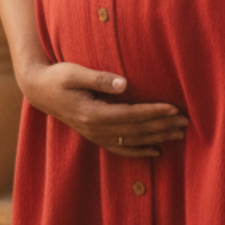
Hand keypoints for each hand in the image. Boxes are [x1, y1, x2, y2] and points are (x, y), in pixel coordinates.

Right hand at [19, 59, 187, 157]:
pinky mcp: (95, 136)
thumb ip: (99, 78)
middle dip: (162, 126)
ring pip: (132, 140)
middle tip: (186, 122)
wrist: (39, 90)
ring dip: (157, 138)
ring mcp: (95, 135)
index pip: (131, 115)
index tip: (173, 108)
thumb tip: (124, 83)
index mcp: (93, 113)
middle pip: (136, 130)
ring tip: (179, 134)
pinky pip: (121, 148)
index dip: (153, 112)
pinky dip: (139, 151)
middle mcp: (96, 129)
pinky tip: (156, 151)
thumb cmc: (58, 77)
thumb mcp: (74, 72)